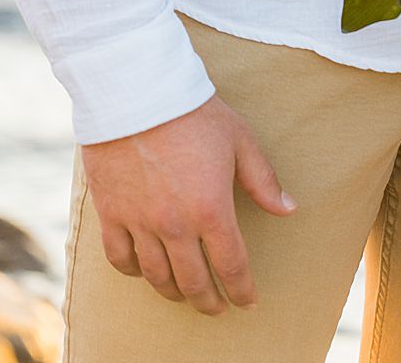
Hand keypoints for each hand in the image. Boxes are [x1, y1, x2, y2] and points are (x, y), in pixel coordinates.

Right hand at [80, 93, 296, 315]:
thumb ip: (263, 180)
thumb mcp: (240, 140)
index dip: (241, 289)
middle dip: (208, 301)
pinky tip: (144, 271)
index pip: (231, 265)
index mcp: (211, 209)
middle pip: (193, 281)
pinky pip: (120, 259)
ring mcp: (140, 223)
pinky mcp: (111, 214)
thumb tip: (288, 209)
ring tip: (184, 294)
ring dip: (174, 292)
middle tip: (216, 308)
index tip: (247, 301)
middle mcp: (175, 225)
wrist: (138, 93)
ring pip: (156, 276)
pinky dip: (133, 272)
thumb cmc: (194, 113)